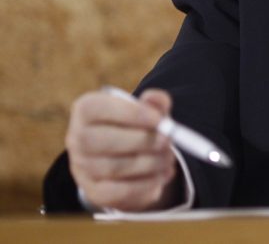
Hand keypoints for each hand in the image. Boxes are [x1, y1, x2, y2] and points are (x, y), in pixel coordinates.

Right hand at [65, 88, 182, 211]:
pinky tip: (160, 176)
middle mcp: (77, 138)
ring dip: (149, 163)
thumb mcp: (148, 109)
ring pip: (113, 167)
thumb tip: (156, 99)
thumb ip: (155, 102)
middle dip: (142, 141)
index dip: (130, 113)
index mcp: (86, 109)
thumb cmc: (138, 126)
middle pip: (103, 141)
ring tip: (168, 158)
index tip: (158, 119)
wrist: (128, 157)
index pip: (97, 108)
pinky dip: (144, 185)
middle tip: (168, 140)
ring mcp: (82, 167)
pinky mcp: (93, 191)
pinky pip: (117, 192)